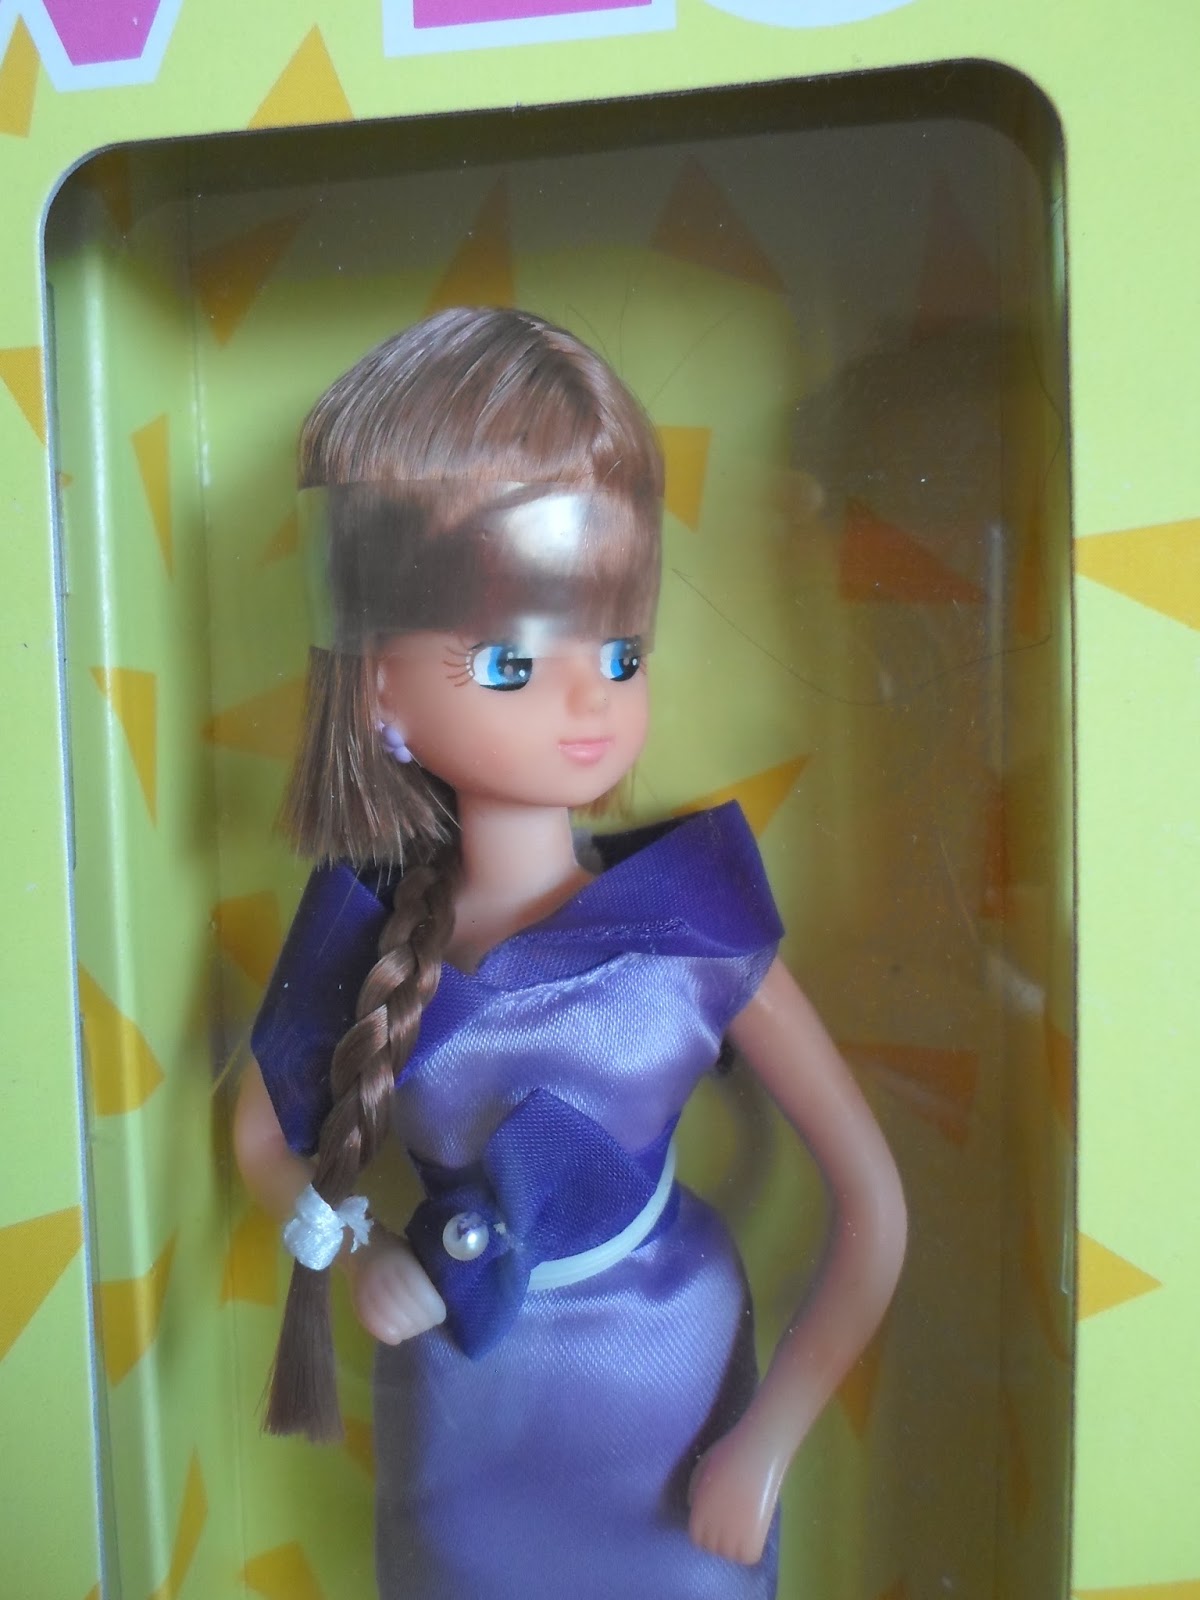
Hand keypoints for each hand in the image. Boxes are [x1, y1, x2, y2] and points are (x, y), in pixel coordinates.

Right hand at [343, 1232, 446, 1343]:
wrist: (363, 1248)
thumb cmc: (397, 1252)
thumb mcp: (415, 1255)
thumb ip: (426, 1275)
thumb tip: (442, 1298)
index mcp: (402, 1260)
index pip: (421, 1293)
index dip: (433, 1310)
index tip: (439, 1315)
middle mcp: (384, 1273)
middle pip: (409, 1310)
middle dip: (422, 1322)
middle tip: (428, 1322)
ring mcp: (368, 1288)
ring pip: (392, 1320)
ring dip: (407, 1329)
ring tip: (414, 1328)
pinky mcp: (357, 1301)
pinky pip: (373, 1324)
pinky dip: (388, 1334)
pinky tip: (397, 1336)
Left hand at [688, 1421, 782, 1565]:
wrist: (756, 1451)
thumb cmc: (729, 1454)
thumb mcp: (703, 1470)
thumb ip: (696, 1492)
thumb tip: (695, 1508)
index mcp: (698, 1511)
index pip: (697, 1539)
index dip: (708, 1534)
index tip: (719, 1525)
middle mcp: (711, 1526)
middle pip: (713, 1549)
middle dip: (721, 1540)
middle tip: (734, 1525)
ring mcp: (732, 1532)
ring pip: (731, 1555)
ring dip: (736, 1546)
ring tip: (745, 1530)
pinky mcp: (753, 1535)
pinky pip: (748, 1556)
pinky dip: (750, 1550)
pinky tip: (754, 1535)